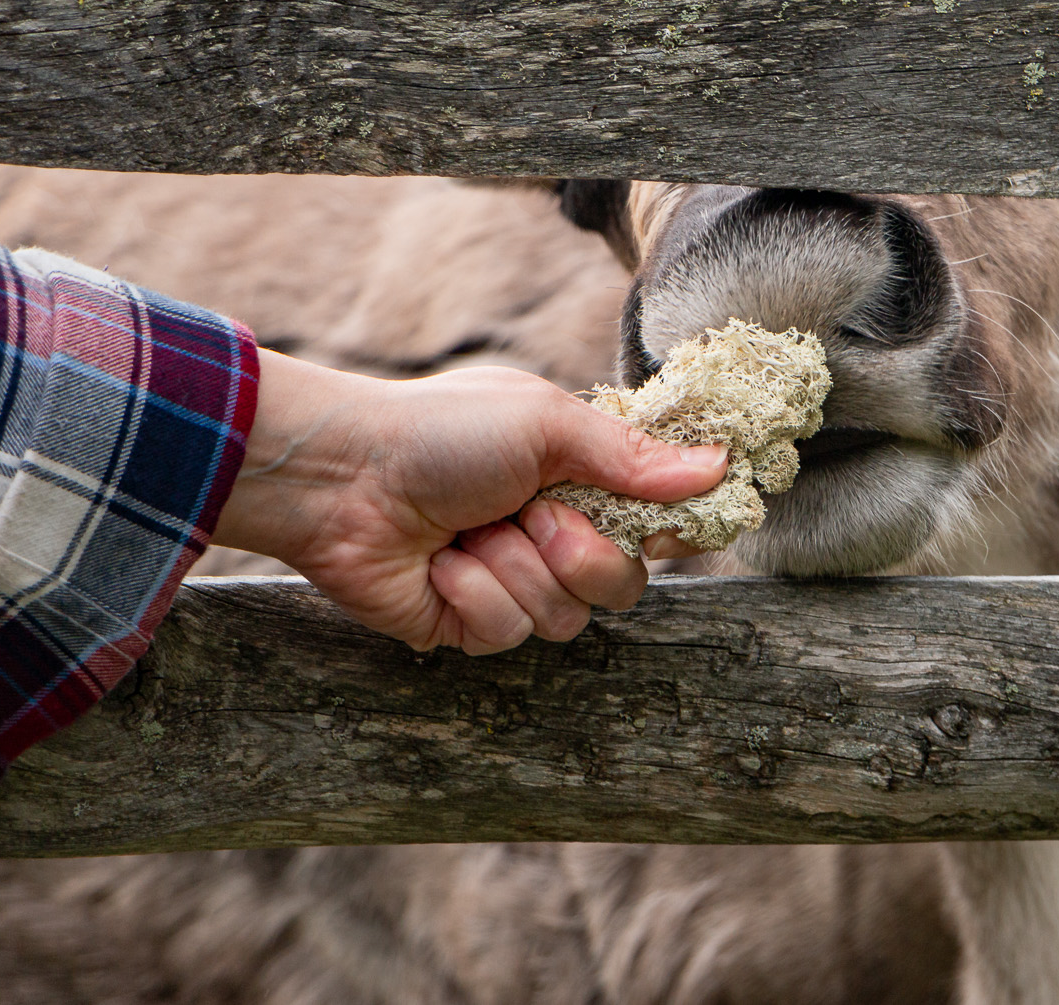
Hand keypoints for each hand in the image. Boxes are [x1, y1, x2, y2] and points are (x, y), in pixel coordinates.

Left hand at [212, 351, 726, 653]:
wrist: (341, 478)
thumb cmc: (440, 433)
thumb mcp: (547, 425)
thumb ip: (632, 455)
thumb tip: (718, 467)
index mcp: (579, 477)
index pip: (657, 517)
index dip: (672, 529)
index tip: (672, 527)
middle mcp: (554, 531)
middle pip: (626, 582)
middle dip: (584, 554)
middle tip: (537, 517)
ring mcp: (514, 580)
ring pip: (569, 617)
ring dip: (519, 569)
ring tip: (472, 532)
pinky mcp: (471, 624)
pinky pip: (510, 633)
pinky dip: (474, 593)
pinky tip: (439, 564)